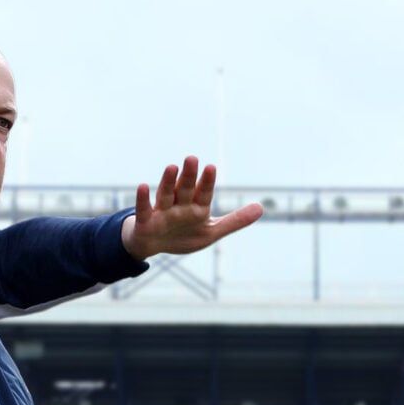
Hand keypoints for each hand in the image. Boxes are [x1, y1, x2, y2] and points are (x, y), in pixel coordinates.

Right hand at [121, 156, 262, 260]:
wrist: (154, 246)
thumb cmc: (183, 235)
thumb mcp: (211, 232)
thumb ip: (235, 221)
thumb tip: (261, 208)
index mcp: (196, 208)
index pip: (204, 194)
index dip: (207, 182)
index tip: (211, 167)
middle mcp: (179, 206)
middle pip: (185, 190)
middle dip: (189, 176)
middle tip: (192, 158)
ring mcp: (162, 213)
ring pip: (166, 195)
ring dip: (168, 182)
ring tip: (172, 167)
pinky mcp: (146, 221)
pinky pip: (144, 209)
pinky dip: (143, 199)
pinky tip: (142, 186)